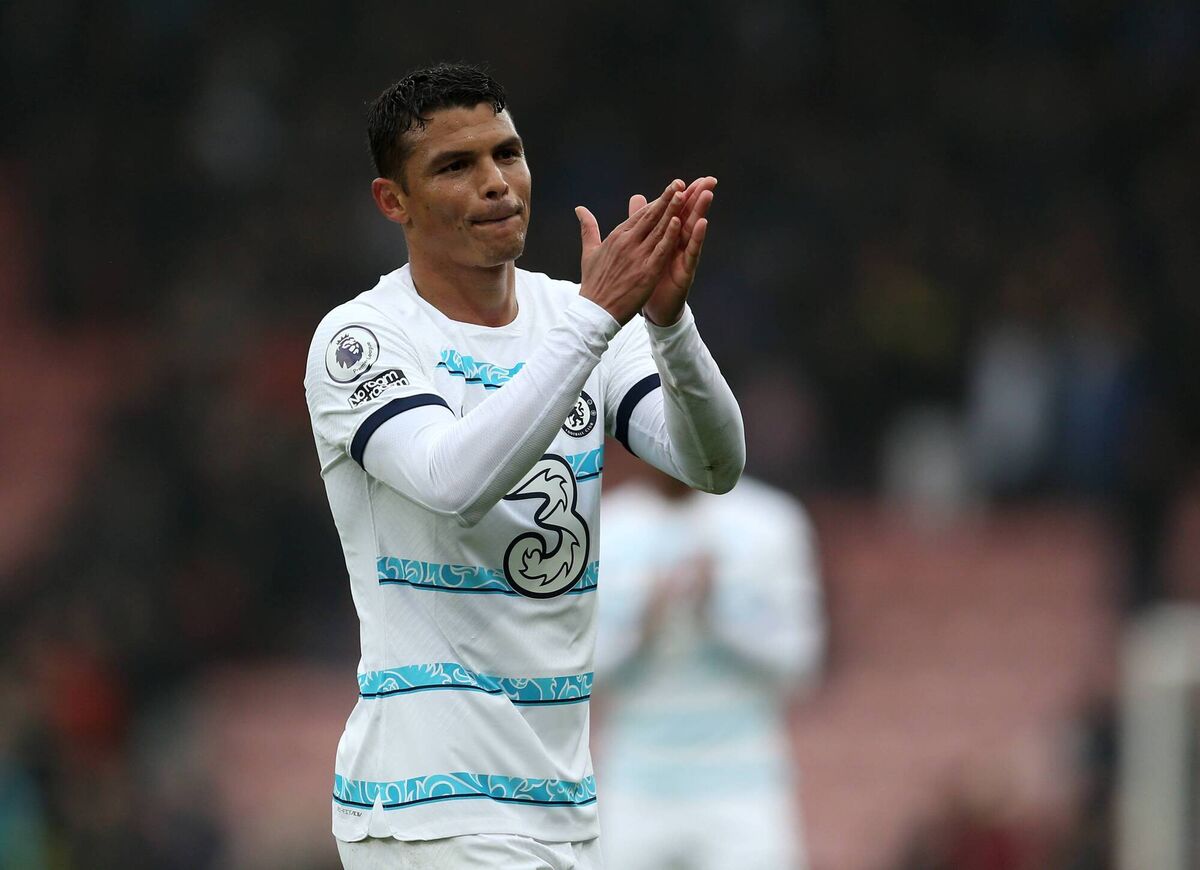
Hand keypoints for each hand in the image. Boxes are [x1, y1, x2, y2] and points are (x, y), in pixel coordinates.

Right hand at [575, 180, 686, 324]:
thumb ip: (588, 228)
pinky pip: (660, 250)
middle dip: (666, 198)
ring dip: (672, 210)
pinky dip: (669, 235)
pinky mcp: (646, 271)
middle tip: (680, 183)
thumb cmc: (593, 284)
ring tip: (684, 194)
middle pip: (651, 216)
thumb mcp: (589, 252)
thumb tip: (579, 208)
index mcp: (616, 236)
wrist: (594, 311)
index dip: (657, 201)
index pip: (640, 214)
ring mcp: (637, 256)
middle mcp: (627, 242)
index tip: (670, 188)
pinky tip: (678, 222)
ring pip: (658, 229)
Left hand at [628, 176, 715, 326]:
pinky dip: (697, 238)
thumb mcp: (644, 246)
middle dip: (698, 198)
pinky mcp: (686, 271)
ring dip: (701, 212)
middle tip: (708, 179)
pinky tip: (702, 223)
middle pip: (689, 216)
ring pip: (694, 231)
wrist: (654, 309)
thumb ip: (641, 222)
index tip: (687, 178)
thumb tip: (637, 198)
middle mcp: (679, 244)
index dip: (682, 195)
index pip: (676, 210)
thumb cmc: (650, 278)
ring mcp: (684, 257)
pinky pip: (692, 252)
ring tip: (707, 194)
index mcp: (667, 236)